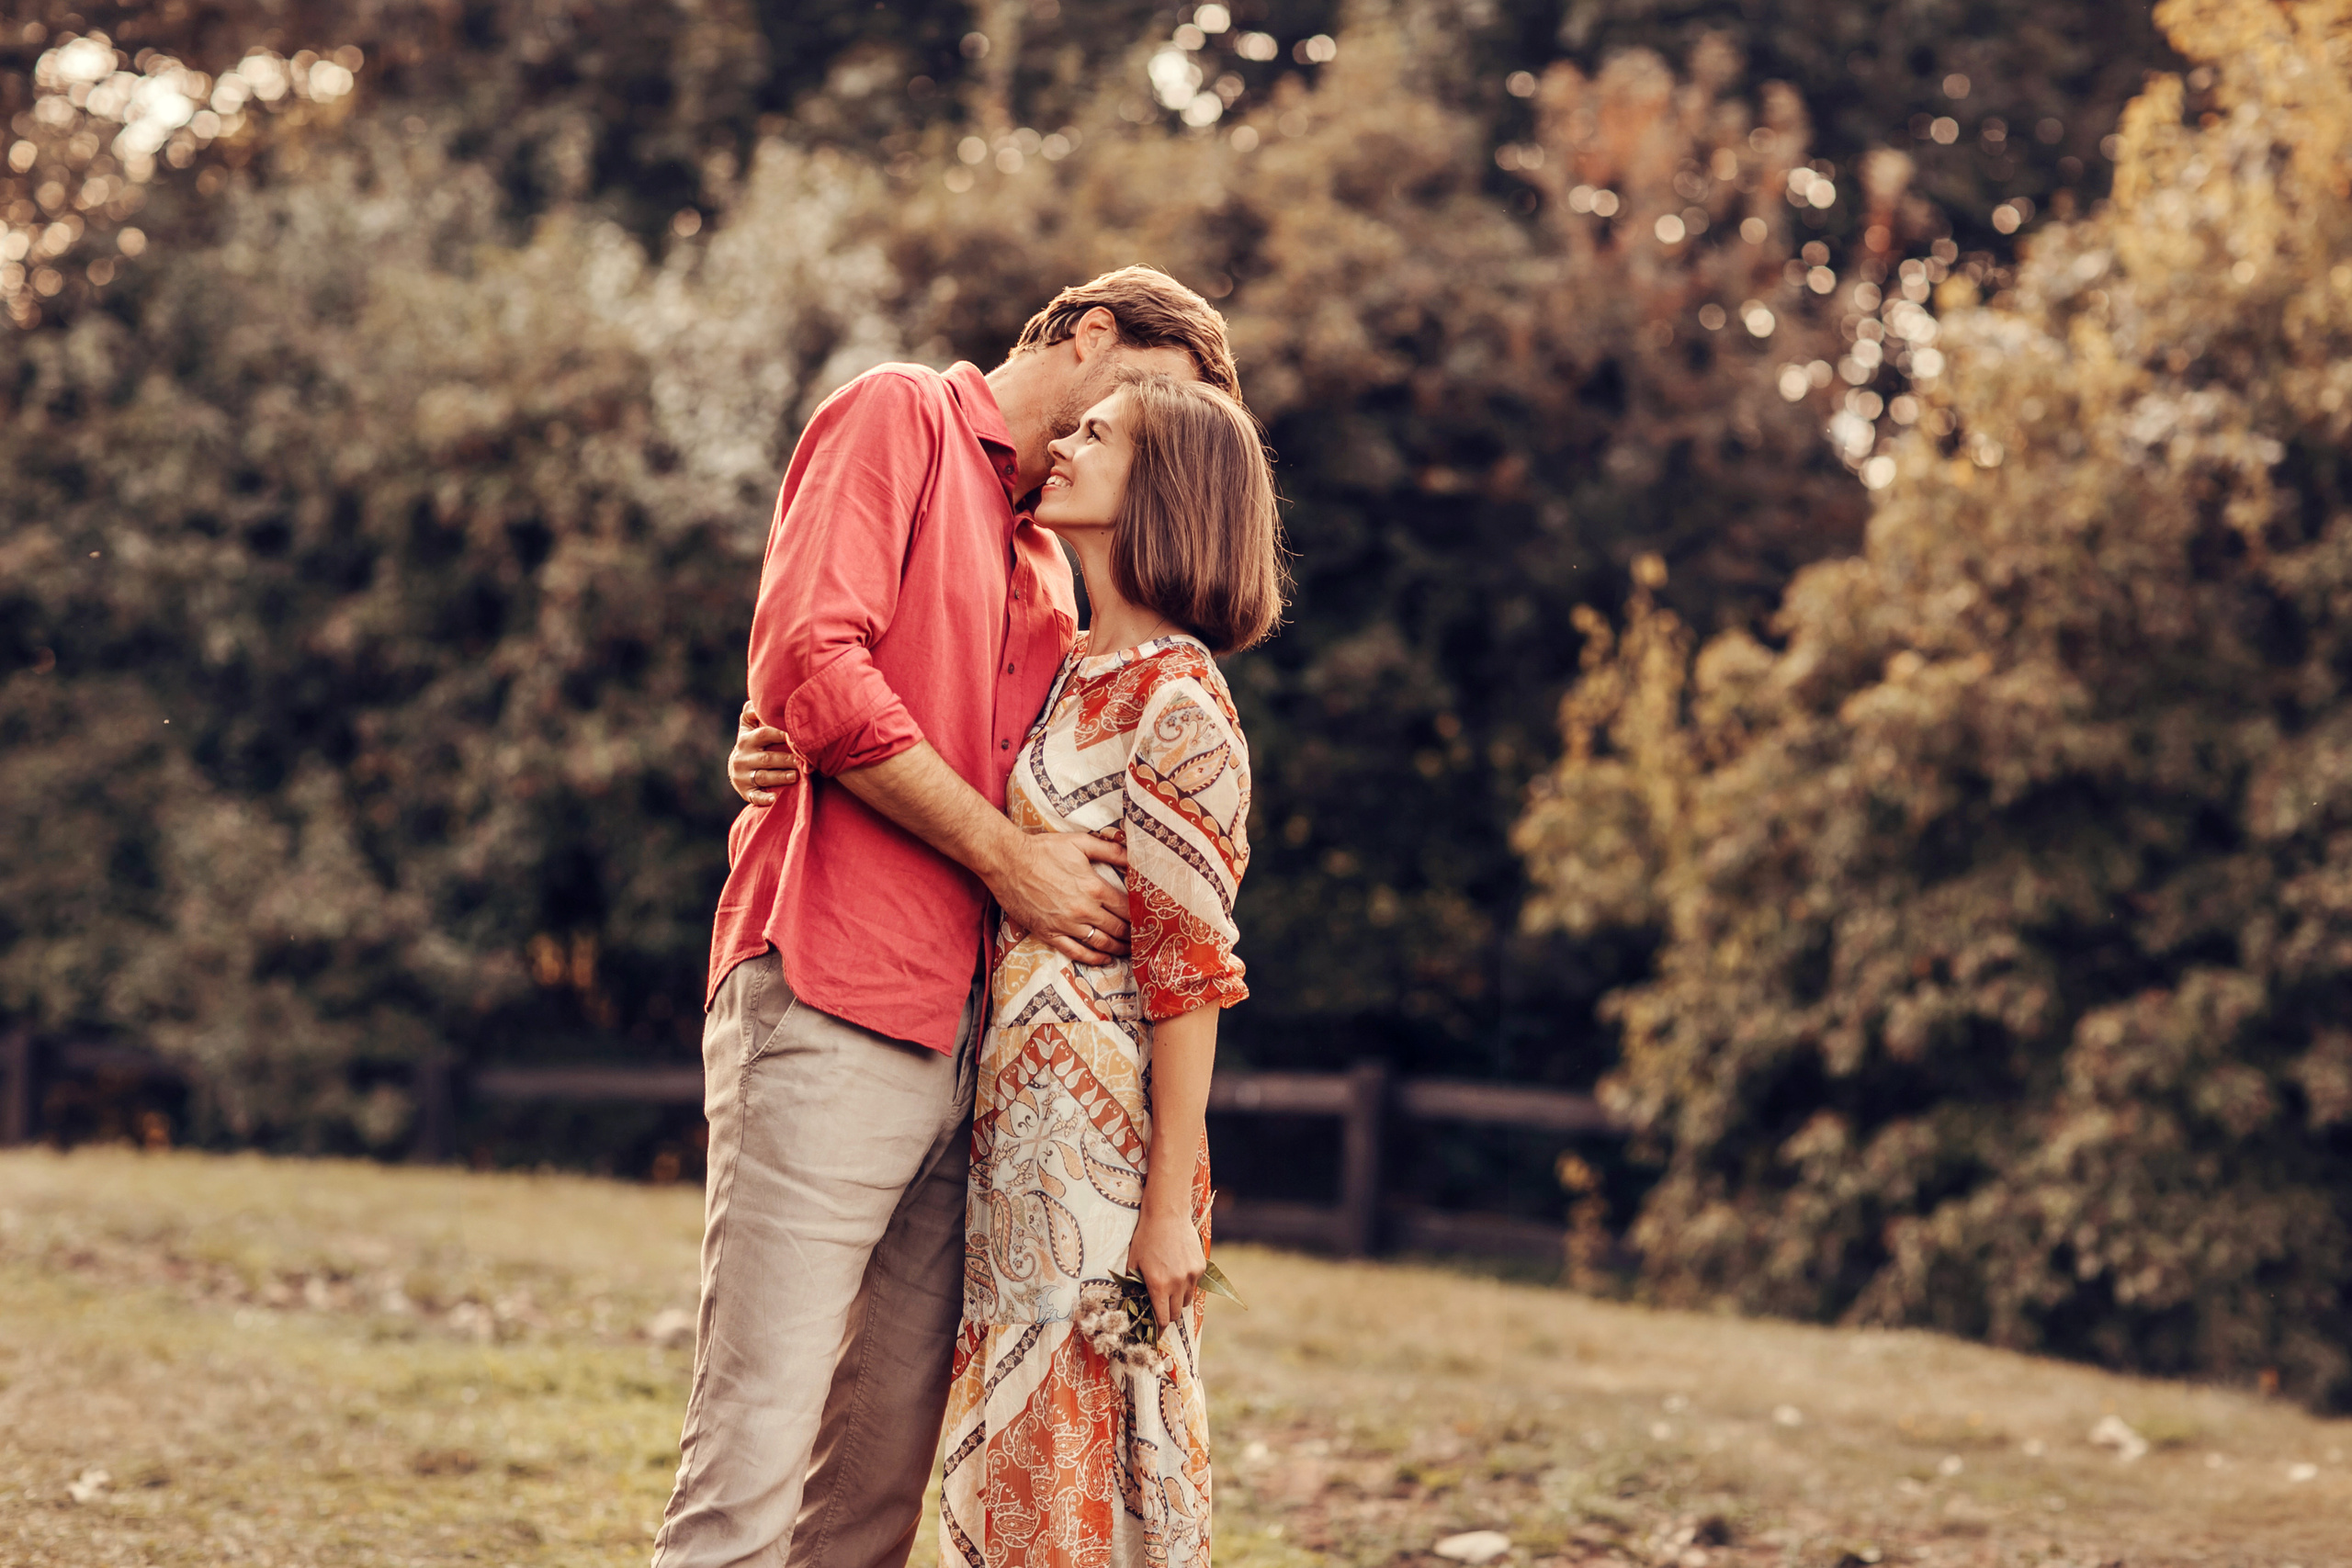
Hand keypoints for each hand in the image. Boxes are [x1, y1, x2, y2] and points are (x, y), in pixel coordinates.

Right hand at [730, 701, 800, 805]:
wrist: (739, 768)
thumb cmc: (753, 743)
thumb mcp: (748, 726)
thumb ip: (752, 712)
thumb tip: (757, 699)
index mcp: (746, 739)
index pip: (764, 734)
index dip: (781, 734)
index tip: (797, 736)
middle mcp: (742, 757)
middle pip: (767, 758)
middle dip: (786, 759)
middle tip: (803, 760)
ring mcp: (742, 775)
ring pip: (763, 776)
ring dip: (780, 777)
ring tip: (795, 776)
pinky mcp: (744, 791)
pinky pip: (754, 796)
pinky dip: (763, 799)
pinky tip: (774, 799)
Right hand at [987, 830, 1130, 964]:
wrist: (1008, 862)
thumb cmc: (1043, 850)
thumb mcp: (1080, 843)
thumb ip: (1110, 850)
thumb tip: (1133, 855)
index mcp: (1094, 887)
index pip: (1127, 908)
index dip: (1141, 915)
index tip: (1149, 919)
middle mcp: (1084, 910)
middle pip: (1118, 928)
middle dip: (1134, 934)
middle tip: (1144, 938)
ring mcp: (1066, 925)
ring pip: (1101, 943)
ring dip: (1119, 948)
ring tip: (1130, 949)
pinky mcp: (1050, 933)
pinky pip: (1076, 952)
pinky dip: (1094, 958)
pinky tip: (1105, 959)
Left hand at [1126, 1208, 1204, 1336]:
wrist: (1167, 1214)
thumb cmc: (1145, 1238)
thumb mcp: (1133, 1263)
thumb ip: (1135, 1286)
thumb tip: (1135, 1304)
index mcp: (1158, 1285)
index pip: (1162, 1318)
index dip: (1158, 1328)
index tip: (1155, 1333)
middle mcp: (1177, 1283)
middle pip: (1175, 1313)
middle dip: (1167, 1314)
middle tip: (1160, 1308)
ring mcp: (1192, 1275)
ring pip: (1186, 1301)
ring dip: (1177, 1300)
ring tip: (1169, 1287)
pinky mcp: (1201, 1267)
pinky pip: (1194, 1285)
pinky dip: (1187, 1285)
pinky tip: (1178, 1270)